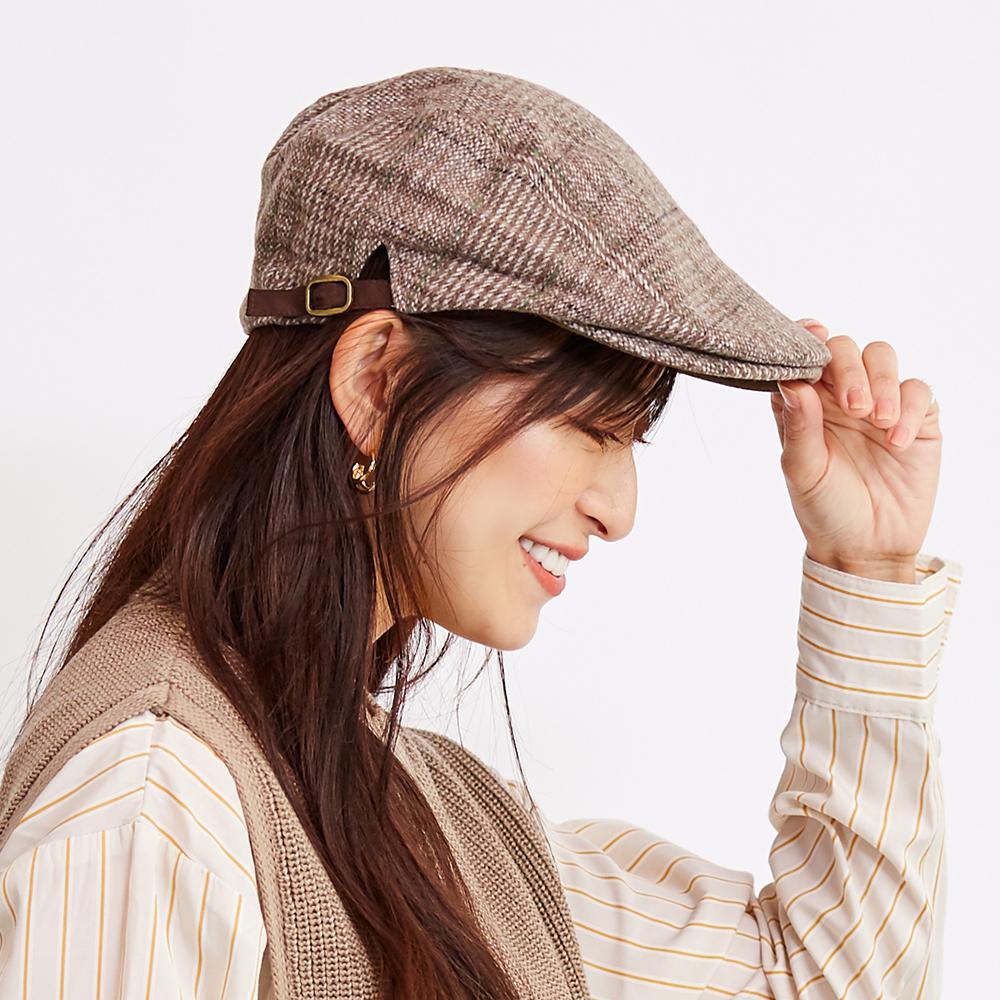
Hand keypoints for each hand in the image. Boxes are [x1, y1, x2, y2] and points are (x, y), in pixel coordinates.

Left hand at [769, 320, 941, 581]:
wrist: (866, 547)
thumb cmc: (824, 508)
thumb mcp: (802, 471)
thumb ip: (798, 426)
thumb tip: (793, 382)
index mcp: (805, 402)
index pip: (806, 356)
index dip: (806, 338)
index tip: (812, 336)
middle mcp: (840, 396)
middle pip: (846, 348)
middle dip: (849, 368)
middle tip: (852, 406)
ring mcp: (879, 403)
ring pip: (883, 358)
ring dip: (881, 382)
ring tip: (876, 421)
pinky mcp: (916, 418)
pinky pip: (918, 391)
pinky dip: (909, 409)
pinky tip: (897, 441)